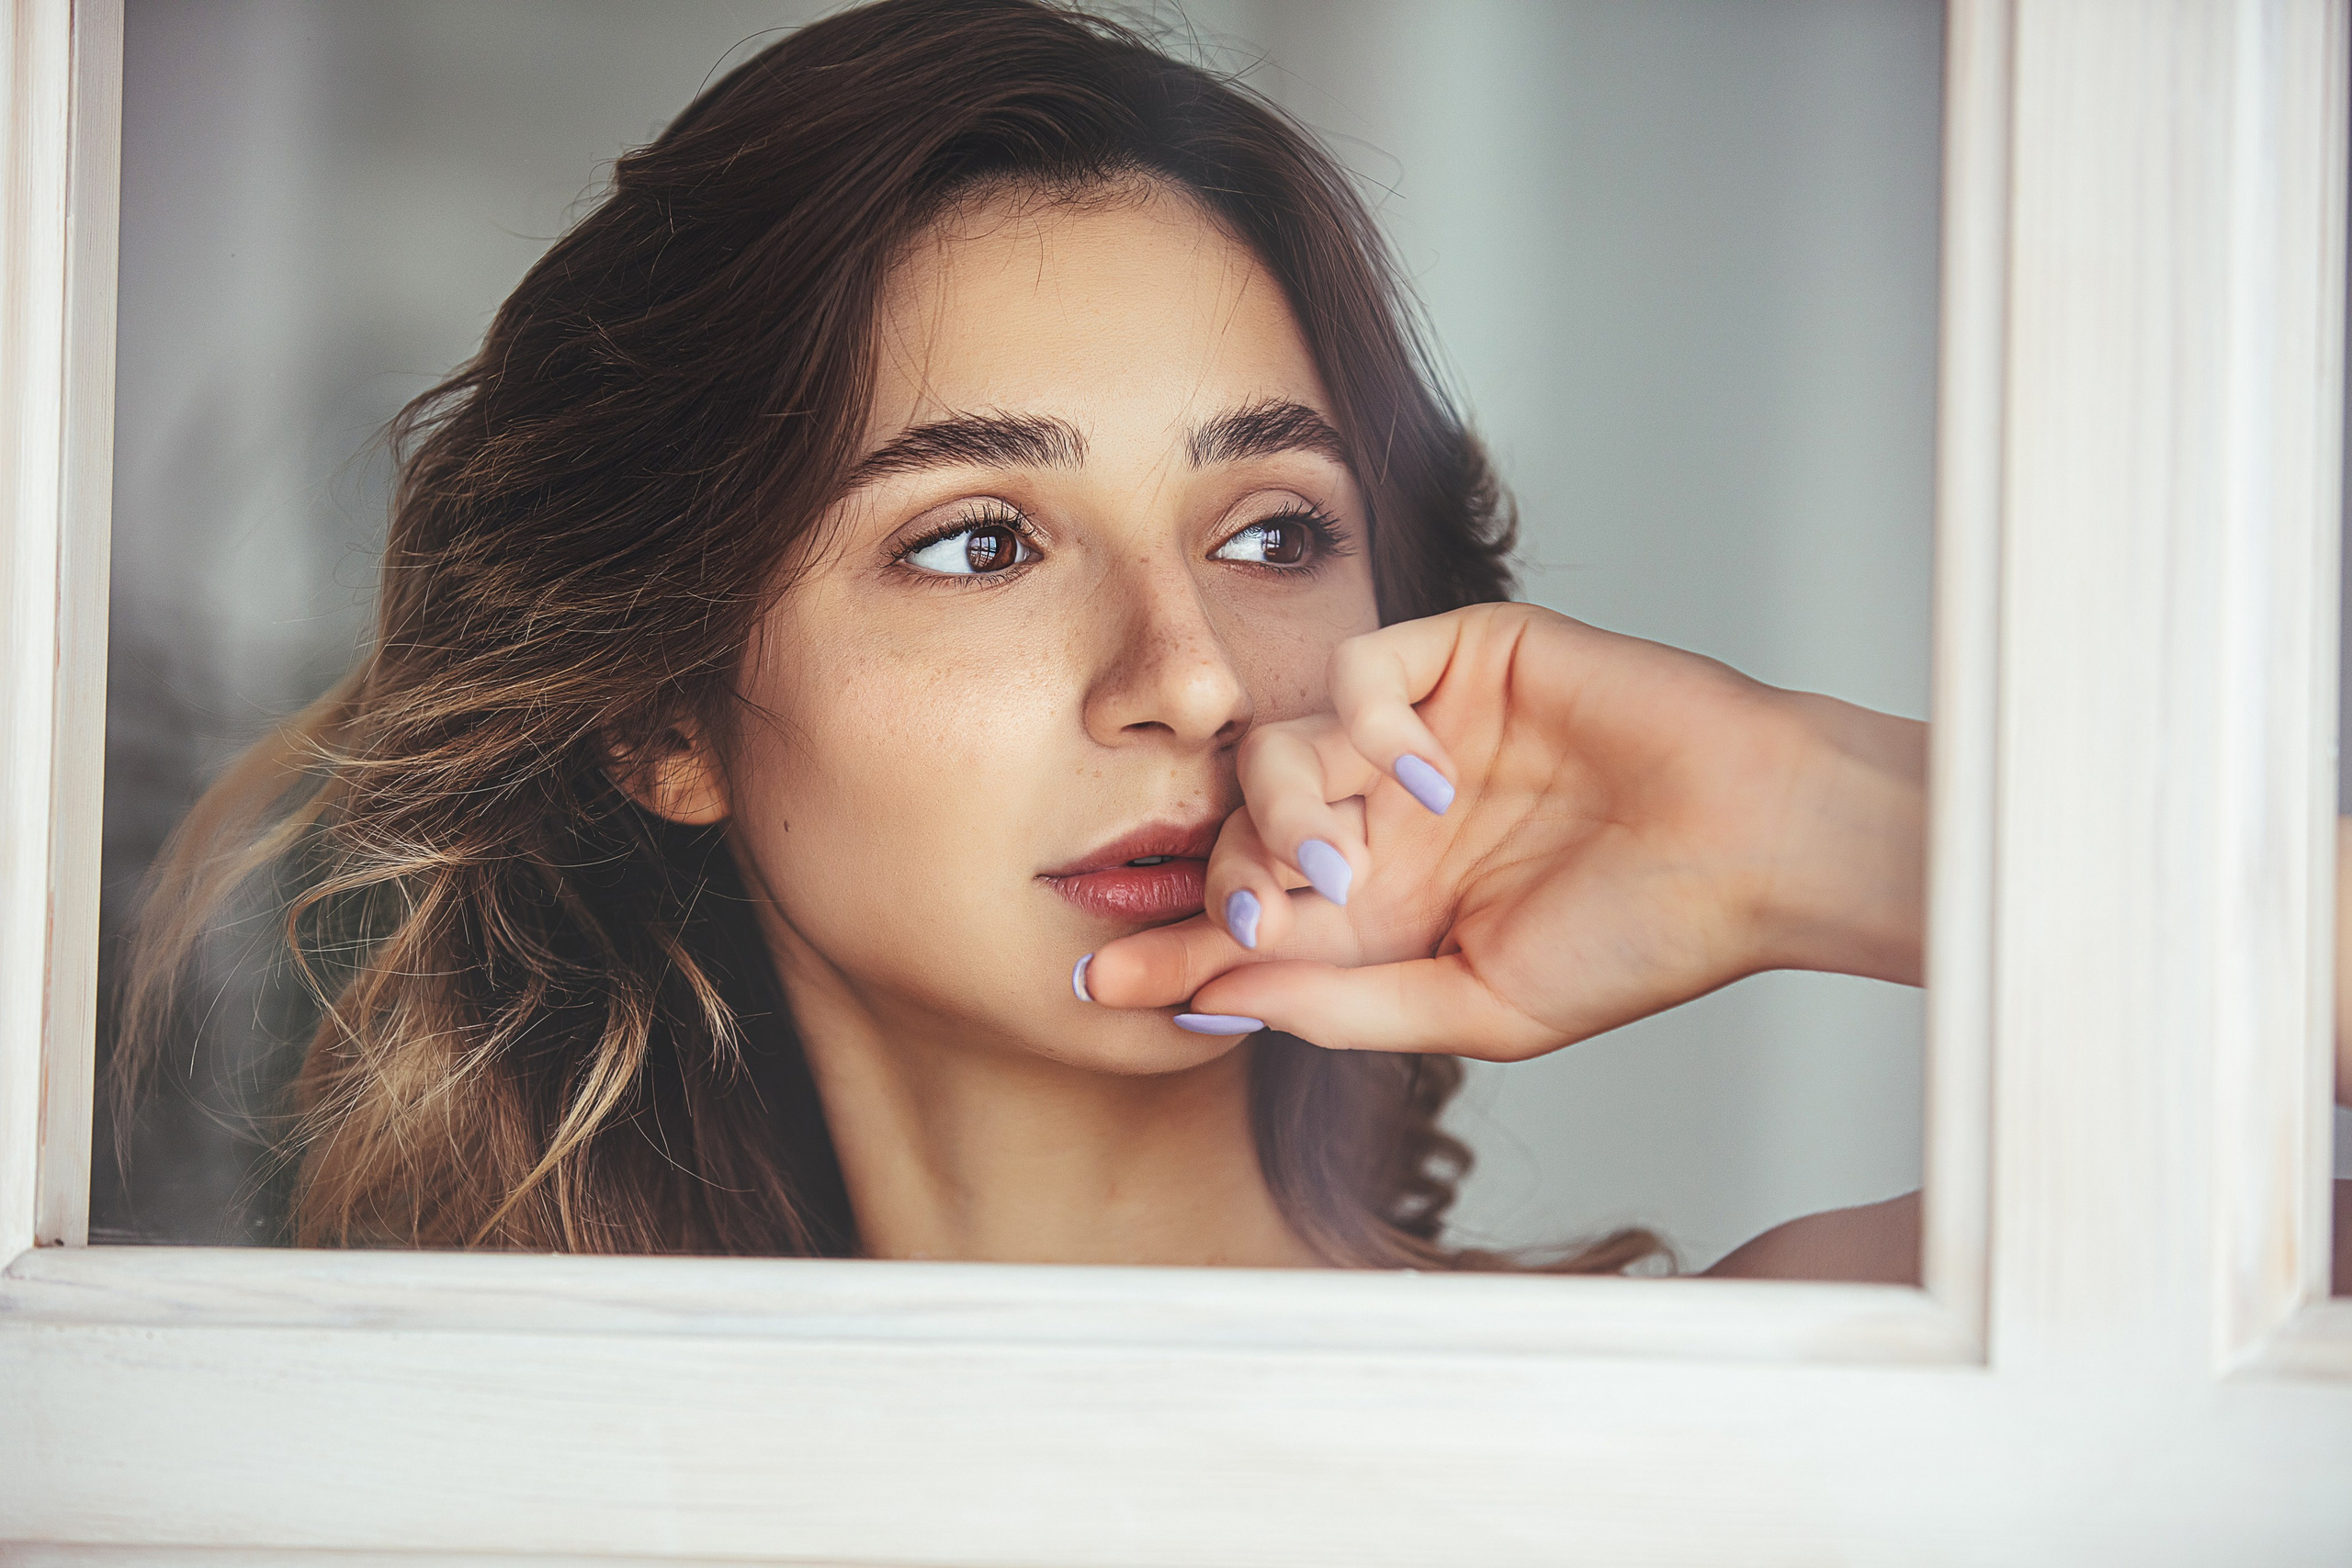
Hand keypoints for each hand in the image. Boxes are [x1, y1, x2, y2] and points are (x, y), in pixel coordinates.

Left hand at [1082, 603, 1926, 1057]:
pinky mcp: (1459, 659)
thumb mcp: (1477, 1003)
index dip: (1174, 948)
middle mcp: (1388, 818)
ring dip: (1287, 811)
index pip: (1251, 918)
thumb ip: (1343, 1003)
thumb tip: (1212, 1002)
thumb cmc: (1642, 937)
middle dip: (1230, 879)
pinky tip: (1419, 776)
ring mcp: (1419, 736)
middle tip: (1264, 917)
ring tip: (1349, 863)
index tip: (1099, 981)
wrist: (1754, 849)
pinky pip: (1354, 675)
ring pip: (1279, 749)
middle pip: (1240, 829)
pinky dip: (1361, 727)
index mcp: (1389, 906)